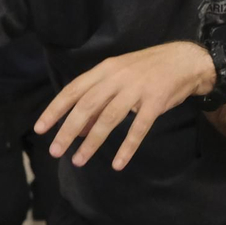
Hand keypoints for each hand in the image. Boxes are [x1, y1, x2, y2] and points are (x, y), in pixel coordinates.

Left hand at [34, 41, 214, 170]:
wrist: (185, 60)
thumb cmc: (147, 71)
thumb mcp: (119, 78)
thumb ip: (98, 100)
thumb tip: (75, 129)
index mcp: (106, 70)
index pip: (74, 90)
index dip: (56, 109)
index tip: (40, 128)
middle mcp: (118, 78)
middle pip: (87, 105)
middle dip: (68, 130)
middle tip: (55, 151)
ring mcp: (137, 89)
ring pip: (109, 118)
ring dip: (92, 142)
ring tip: (79, 160)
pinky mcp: (156, 101)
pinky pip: (139, 128)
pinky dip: (127, 147)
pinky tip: (118, 164)